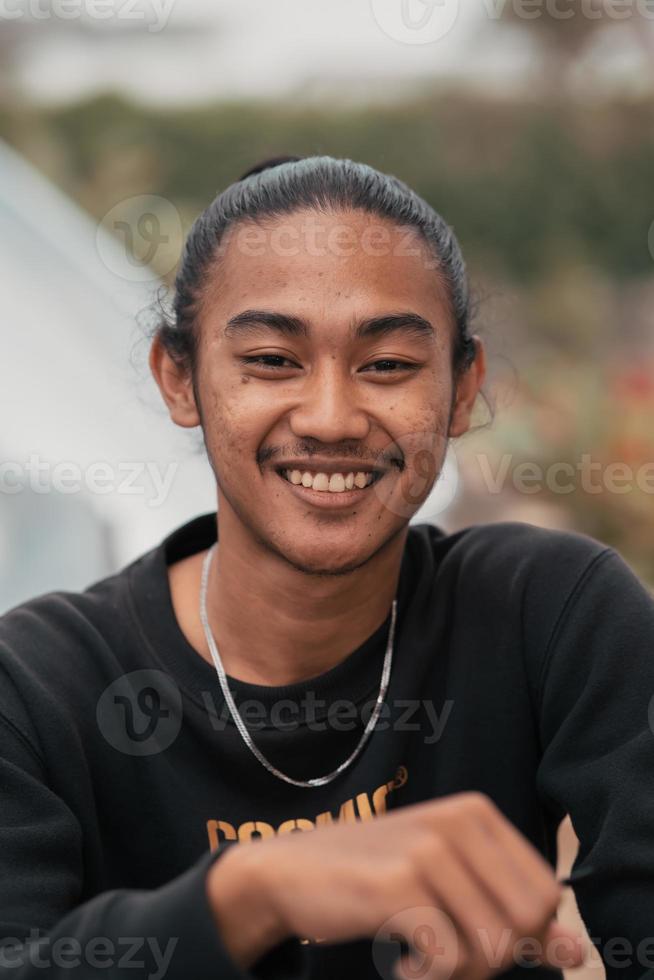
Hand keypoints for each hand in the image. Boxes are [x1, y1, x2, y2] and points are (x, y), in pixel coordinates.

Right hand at [207, 791, 586, 978]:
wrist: (289, 871)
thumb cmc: (373, 879)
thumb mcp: (448, 886)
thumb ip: (511, 916)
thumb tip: (578, 950)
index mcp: (476, 814)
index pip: (546, 894)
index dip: (523, 936)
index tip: (475, 938)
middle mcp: (459, 823)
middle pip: (527, 924)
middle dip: (495, 958)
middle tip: (449, 954)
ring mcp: (429, 851)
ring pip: (493, 948)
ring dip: (459, 973)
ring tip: (423, 958)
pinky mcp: (400, 886)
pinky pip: (449, 959)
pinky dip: (428, 977)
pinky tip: (403, 964)